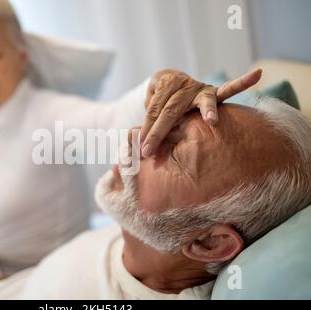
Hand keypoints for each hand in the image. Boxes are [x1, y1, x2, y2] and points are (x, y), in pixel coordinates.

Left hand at [140, 68, 261, 157]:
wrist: (169, 80)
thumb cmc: (159, 101)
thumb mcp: (150, 108)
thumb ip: (148, 122)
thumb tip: (137, 144)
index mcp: (164, 86)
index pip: (155, 111)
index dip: (147, 128)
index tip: (141, 147)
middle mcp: (183, 85)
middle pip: (172, 109)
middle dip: (159, 131)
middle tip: (149, 150)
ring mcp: (200, 88)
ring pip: (202, 101)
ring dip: (207, 110)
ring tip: (212, 120)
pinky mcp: (214, 92)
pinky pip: (229, 89)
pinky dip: (242, 83)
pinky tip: (257, 75)